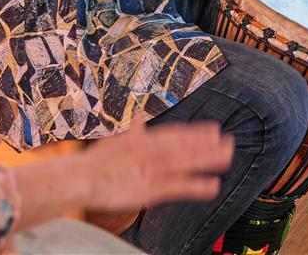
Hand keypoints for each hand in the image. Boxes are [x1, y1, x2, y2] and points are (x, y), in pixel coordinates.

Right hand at [81, 121, 233, 211]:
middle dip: (206, 144)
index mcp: (142, 140)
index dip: (195, 133)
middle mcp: (149, 151)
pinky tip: (213, 187)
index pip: (174, 135)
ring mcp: (150, 169)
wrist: (77, 179)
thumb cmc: (94, 163)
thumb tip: (139, 117)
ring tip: (227, 157)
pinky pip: (176, 186)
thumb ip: (133, 131)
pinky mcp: (147, 190)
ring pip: (183, 162)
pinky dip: (195, 186)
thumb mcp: (115, 142)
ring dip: (207, 159)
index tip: (214, 130)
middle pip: (183, 146)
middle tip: (230, 142)